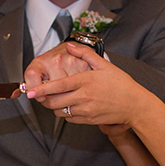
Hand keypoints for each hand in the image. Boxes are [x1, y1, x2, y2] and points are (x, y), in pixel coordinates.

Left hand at [27, 43, 150, 127]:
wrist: (135, 105)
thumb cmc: (121, 83)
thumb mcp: (104, 64)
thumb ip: (84, 53)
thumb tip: (68, 45)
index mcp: (85, 81)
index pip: (57, 86)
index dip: (41, 89)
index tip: (30, 91)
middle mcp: (83, 97)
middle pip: (54, 101)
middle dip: (45, 99)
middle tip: (42, 95)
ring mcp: (85, 110)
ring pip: (60, 112)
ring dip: (55, 106)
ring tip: (58, 99)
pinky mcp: (88, 120)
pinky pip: (69, 119)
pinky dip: (65, 113)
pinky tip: (70, 106)